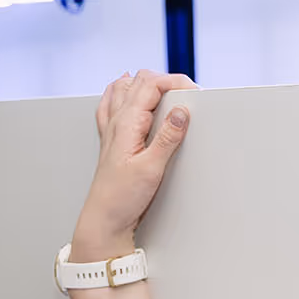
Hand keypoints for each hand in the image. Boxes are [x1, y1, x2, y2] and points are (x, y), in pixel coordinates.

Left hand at [72, 70, 195, 260]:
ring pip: (125, 88)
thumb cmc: (122, 198)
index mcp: (126, 123)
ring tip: (165, 90)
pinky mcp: (111, 138)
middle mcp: (116, 120)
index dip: (176, 82)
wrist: (104, 218)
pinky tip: (125, 90)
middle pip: (140, 81)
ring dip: (145, 82)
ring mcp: (111, 128)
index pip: (152, 85)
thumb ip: (168, 138)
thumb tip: (181, 112)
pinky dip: (121, 91)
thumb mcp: (152, 168)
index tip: (195, 92)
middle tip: (186, 93)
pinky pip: (110, 103)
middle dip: (166, 80)